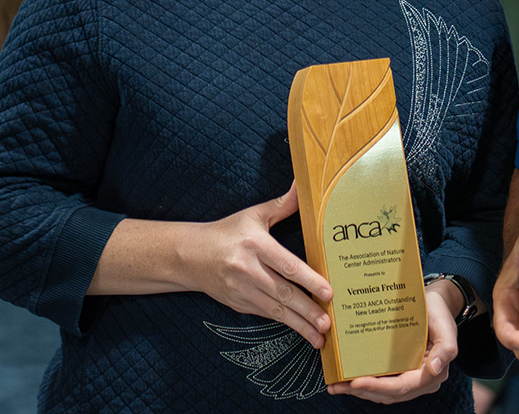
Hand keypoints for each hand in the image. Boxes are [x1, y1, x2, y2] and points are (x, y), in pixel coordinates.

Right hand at [181, 182, 331, 348]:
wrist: (190, 255)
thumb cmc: (228, 232)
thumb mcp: (254, 214)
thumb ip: (283, 204)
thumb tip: (304, 183)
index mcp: (255, 245)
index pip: (287, 266)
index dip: (310, 280)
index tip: (328, 293)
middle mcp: (248, 269)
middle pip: (283, 293)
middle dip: (307, 310)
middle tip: (328, 323)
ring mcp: (241, 290)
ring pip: (275, 310)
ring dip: (298, 324)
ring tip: (319, 336)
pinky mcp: (238, 303)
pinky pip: (265, 314)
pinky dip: (284, 322)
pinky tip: (300, 329)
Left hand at [326, 281, 459, 402]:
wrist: (437, 302)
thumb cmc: (440, 312)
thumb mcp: (445, 326)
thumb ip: (445, 349)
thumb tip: (435, 370)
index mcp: (433, 373)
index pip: (402, 386)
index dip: (378, 387)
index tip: (356, 382)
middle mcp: (421, 380)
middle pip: (389, 394)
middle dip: (362, 391)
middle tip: (337, 386)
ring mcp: (410, 377)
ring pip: (382, 392)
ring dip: (359, 391)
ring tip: (336, 385)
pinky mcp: (401, 370)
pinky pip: (382, 382)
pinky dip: (365, 383)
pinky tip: (348, 377)